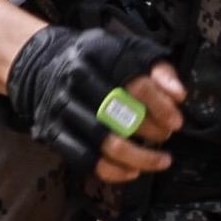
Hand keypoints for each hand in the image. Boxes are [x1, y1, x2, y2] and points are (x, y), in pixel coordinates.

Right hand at [8, 24, 185, 183]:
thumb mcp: (129, 49)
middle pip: (120, 115)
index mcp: (98, 54)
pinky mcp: (53, 132)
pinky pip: (85, 159)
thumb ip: (158, 68)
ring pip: (105, 142)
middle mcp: (76, 80)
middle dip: (151, 131)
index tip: (177, 122)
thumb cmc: (97, 61)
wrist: (42, 67)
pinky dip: (112, 170)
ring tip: (160, 160)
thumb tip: (178, 95)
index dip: (161, 106)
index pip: (136, 84)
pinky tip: (132, 171)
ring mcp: (63, 108)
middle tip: (165, 136)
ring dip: (138, 157)